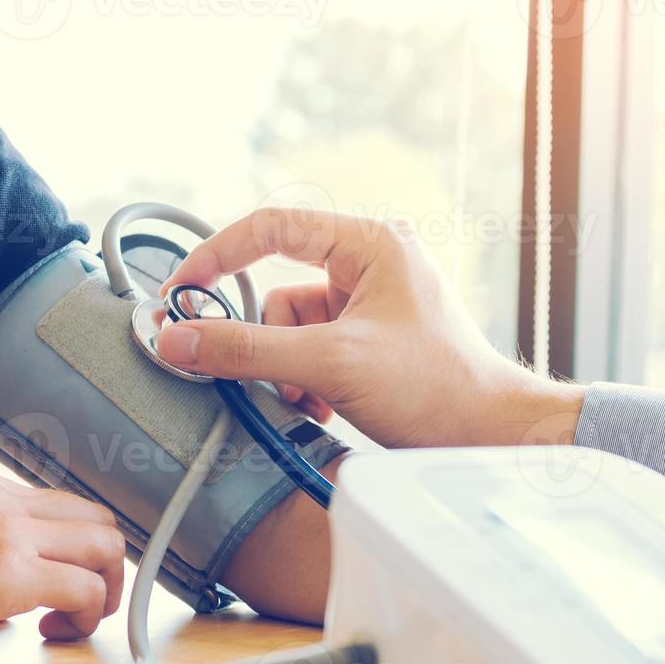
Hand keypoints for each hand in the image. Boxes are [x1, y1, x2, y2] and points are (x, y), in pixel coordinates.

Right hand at [0, 466, 124, 650]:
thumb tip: (4, 598)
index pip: (56, 505)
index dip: (72, 546)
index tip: (62, 577)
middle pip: (94, 518)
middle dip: (103, 564)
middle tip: (85, 600)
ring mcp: (7, 530)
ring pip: (104, 547)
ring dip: (104, 588)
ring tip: (77, 618)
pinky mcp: (10, 573)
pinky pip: (84, 588)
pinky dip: (87, 614)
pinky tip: (56, 631)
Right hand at [156, 207, 584, 448]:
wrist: (487, 436)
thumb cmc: (434, 387)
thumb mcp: (330, 363)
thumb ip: (247, 350)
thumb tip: (177, 338)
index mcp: (371, 243)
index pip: (272, 227)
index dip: (219, 255)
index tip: (181, 293)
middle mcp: (370, 265)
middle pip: (277, 288)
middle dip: (267, 340)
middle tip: (257, 371)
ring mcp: (368, 305)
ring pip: (289, 328)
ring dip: (287, 370)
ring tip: (313, 399)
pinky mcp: (367, 342)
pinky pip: (310, 351)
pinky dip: (305, 381)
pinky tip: (325, 406)